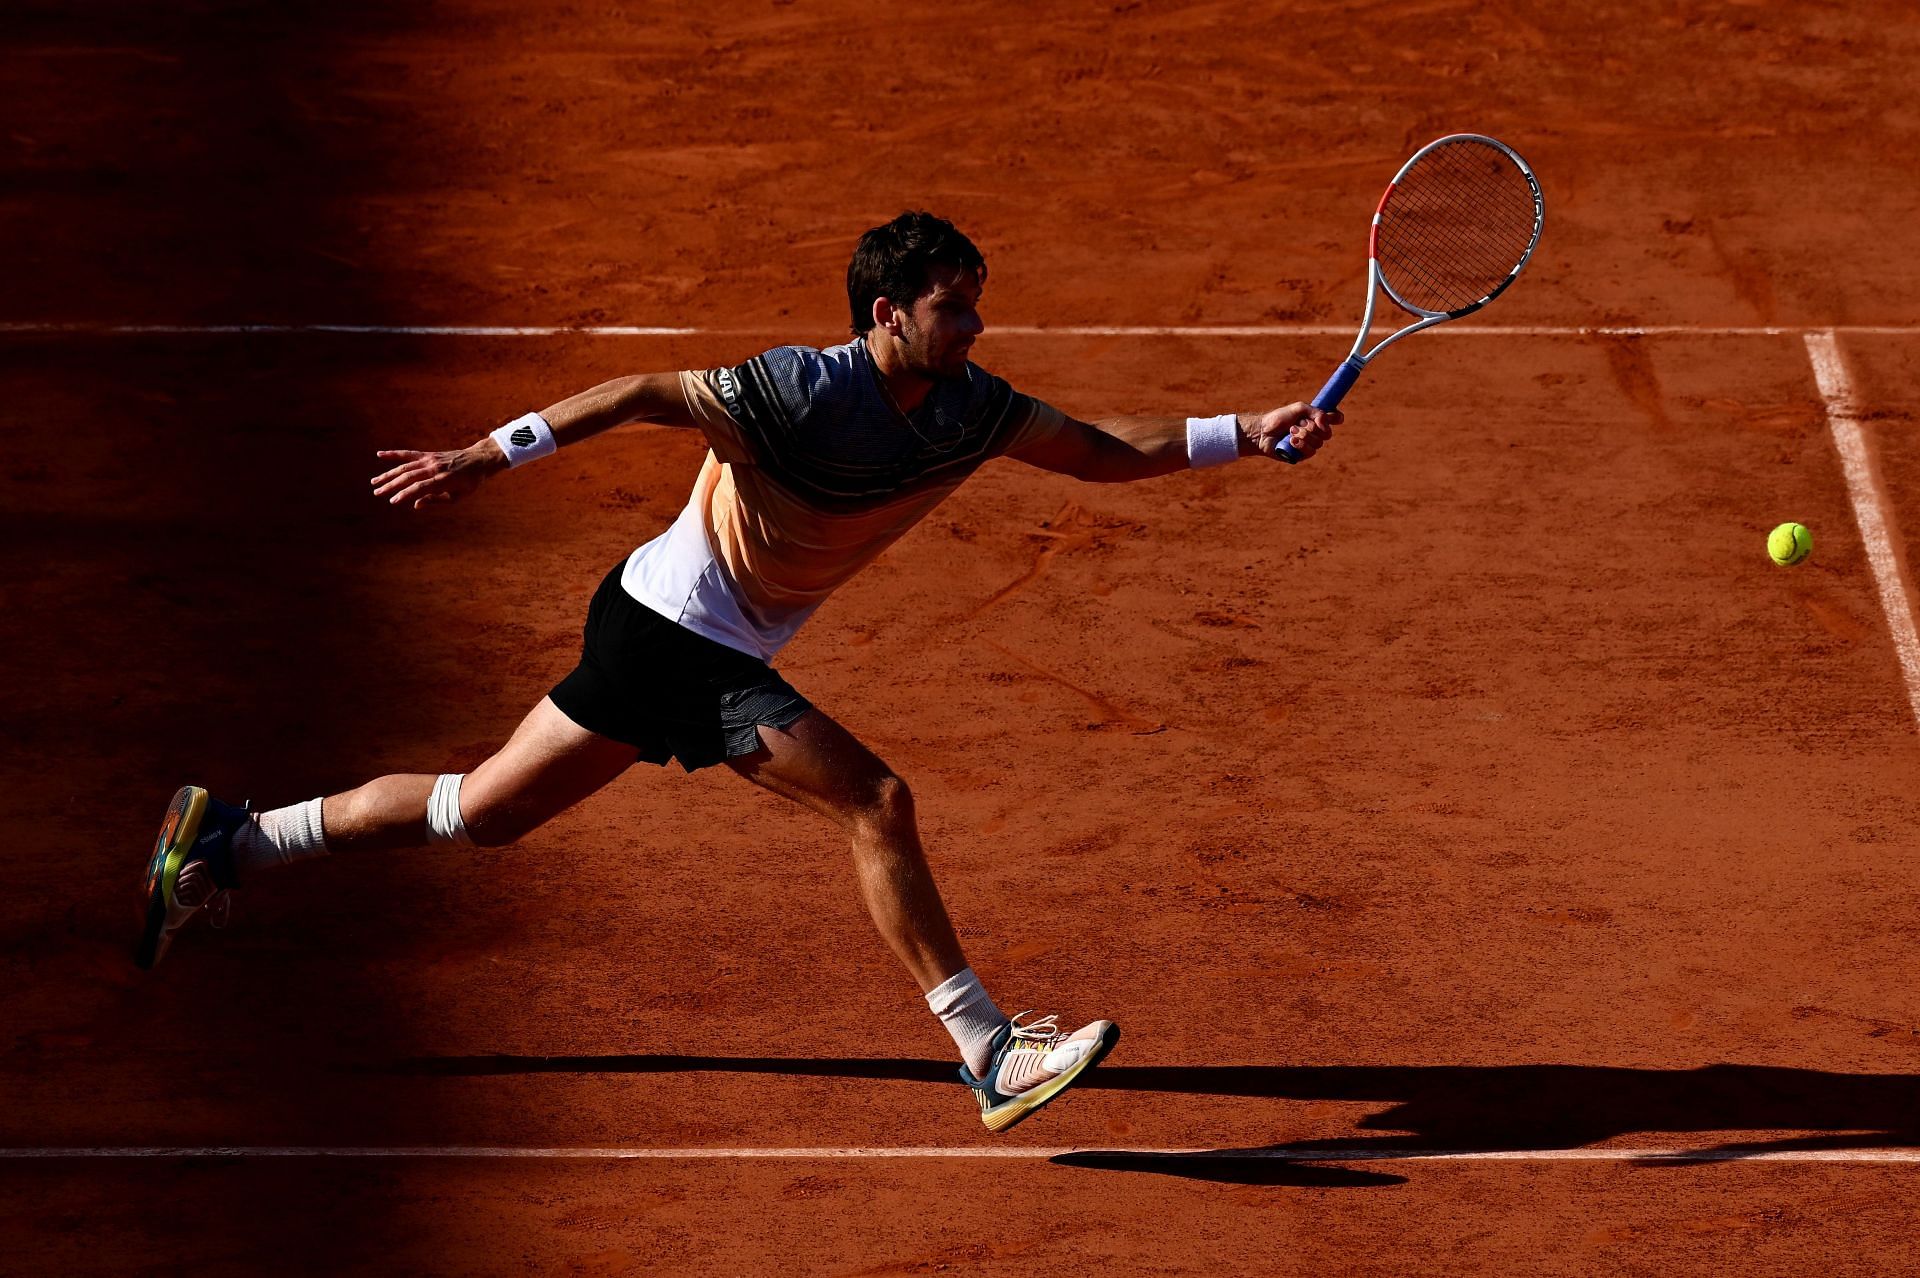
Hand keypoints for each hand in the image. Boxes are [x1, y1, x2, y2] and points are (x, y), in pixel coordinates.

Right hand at [370, 441, 504, 508]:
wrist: (479, 460)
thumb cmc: (470, 483)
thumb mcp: (458, 497)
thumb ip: (436, 501)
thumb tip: (415, 505)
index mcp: (444, 480)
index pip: (420, 488)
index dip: (405, 494)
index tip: (392, 501)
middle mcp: (435, 468)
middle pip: (408, 476)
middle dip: (391, 485)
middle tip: (377, 493)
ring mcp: (430, 459)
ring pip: (405, 466)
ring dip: (388, 474)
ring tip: (374, 482)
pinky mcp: (428, 454)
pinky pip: (409, 454)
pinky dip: (394, 454)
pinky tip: (380, 455)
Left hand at [1242, 403, 1341, 461]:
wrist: (1263, 431)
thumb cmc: (1278, 419)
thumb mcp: (1298, 408)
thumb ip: (1315, 411)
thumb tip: (1326, 422)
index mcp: (1315, 420)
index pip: (1333, 419)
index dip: (1336, 418)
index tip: (1334, 417)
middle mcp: (1314, 433)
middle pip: (1327, 433)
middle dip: (1313, 428)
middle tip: (1298, 423)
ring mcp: (1308, 445)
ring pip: (1319, 443)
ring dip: (1304, 435)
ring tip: (1290, 431)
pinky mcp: (1301, 455)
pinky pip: (1310, 452)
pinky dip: (1301, 445)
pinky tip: (1291, 441)